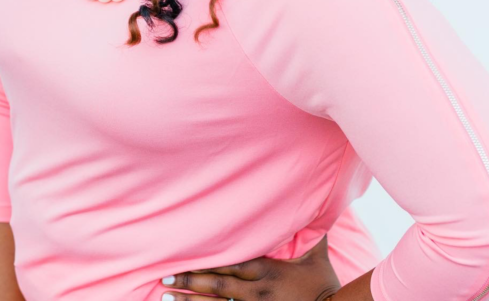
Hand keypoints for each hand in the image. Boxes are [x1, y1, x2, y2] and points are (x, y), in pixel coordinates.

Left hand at [159, 233, 340, 300]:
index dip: (206, 260)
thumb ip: (310, 228)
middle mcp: (257, 293)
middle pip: (218, 285)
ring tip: (168, 297)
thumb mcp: (317, 254)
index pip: (231, 263)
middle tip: (165, 276)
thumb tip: (315, 198)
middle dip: (190, 281)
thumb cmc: (324, 284)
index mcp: (267, 271)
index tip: (184, 255)